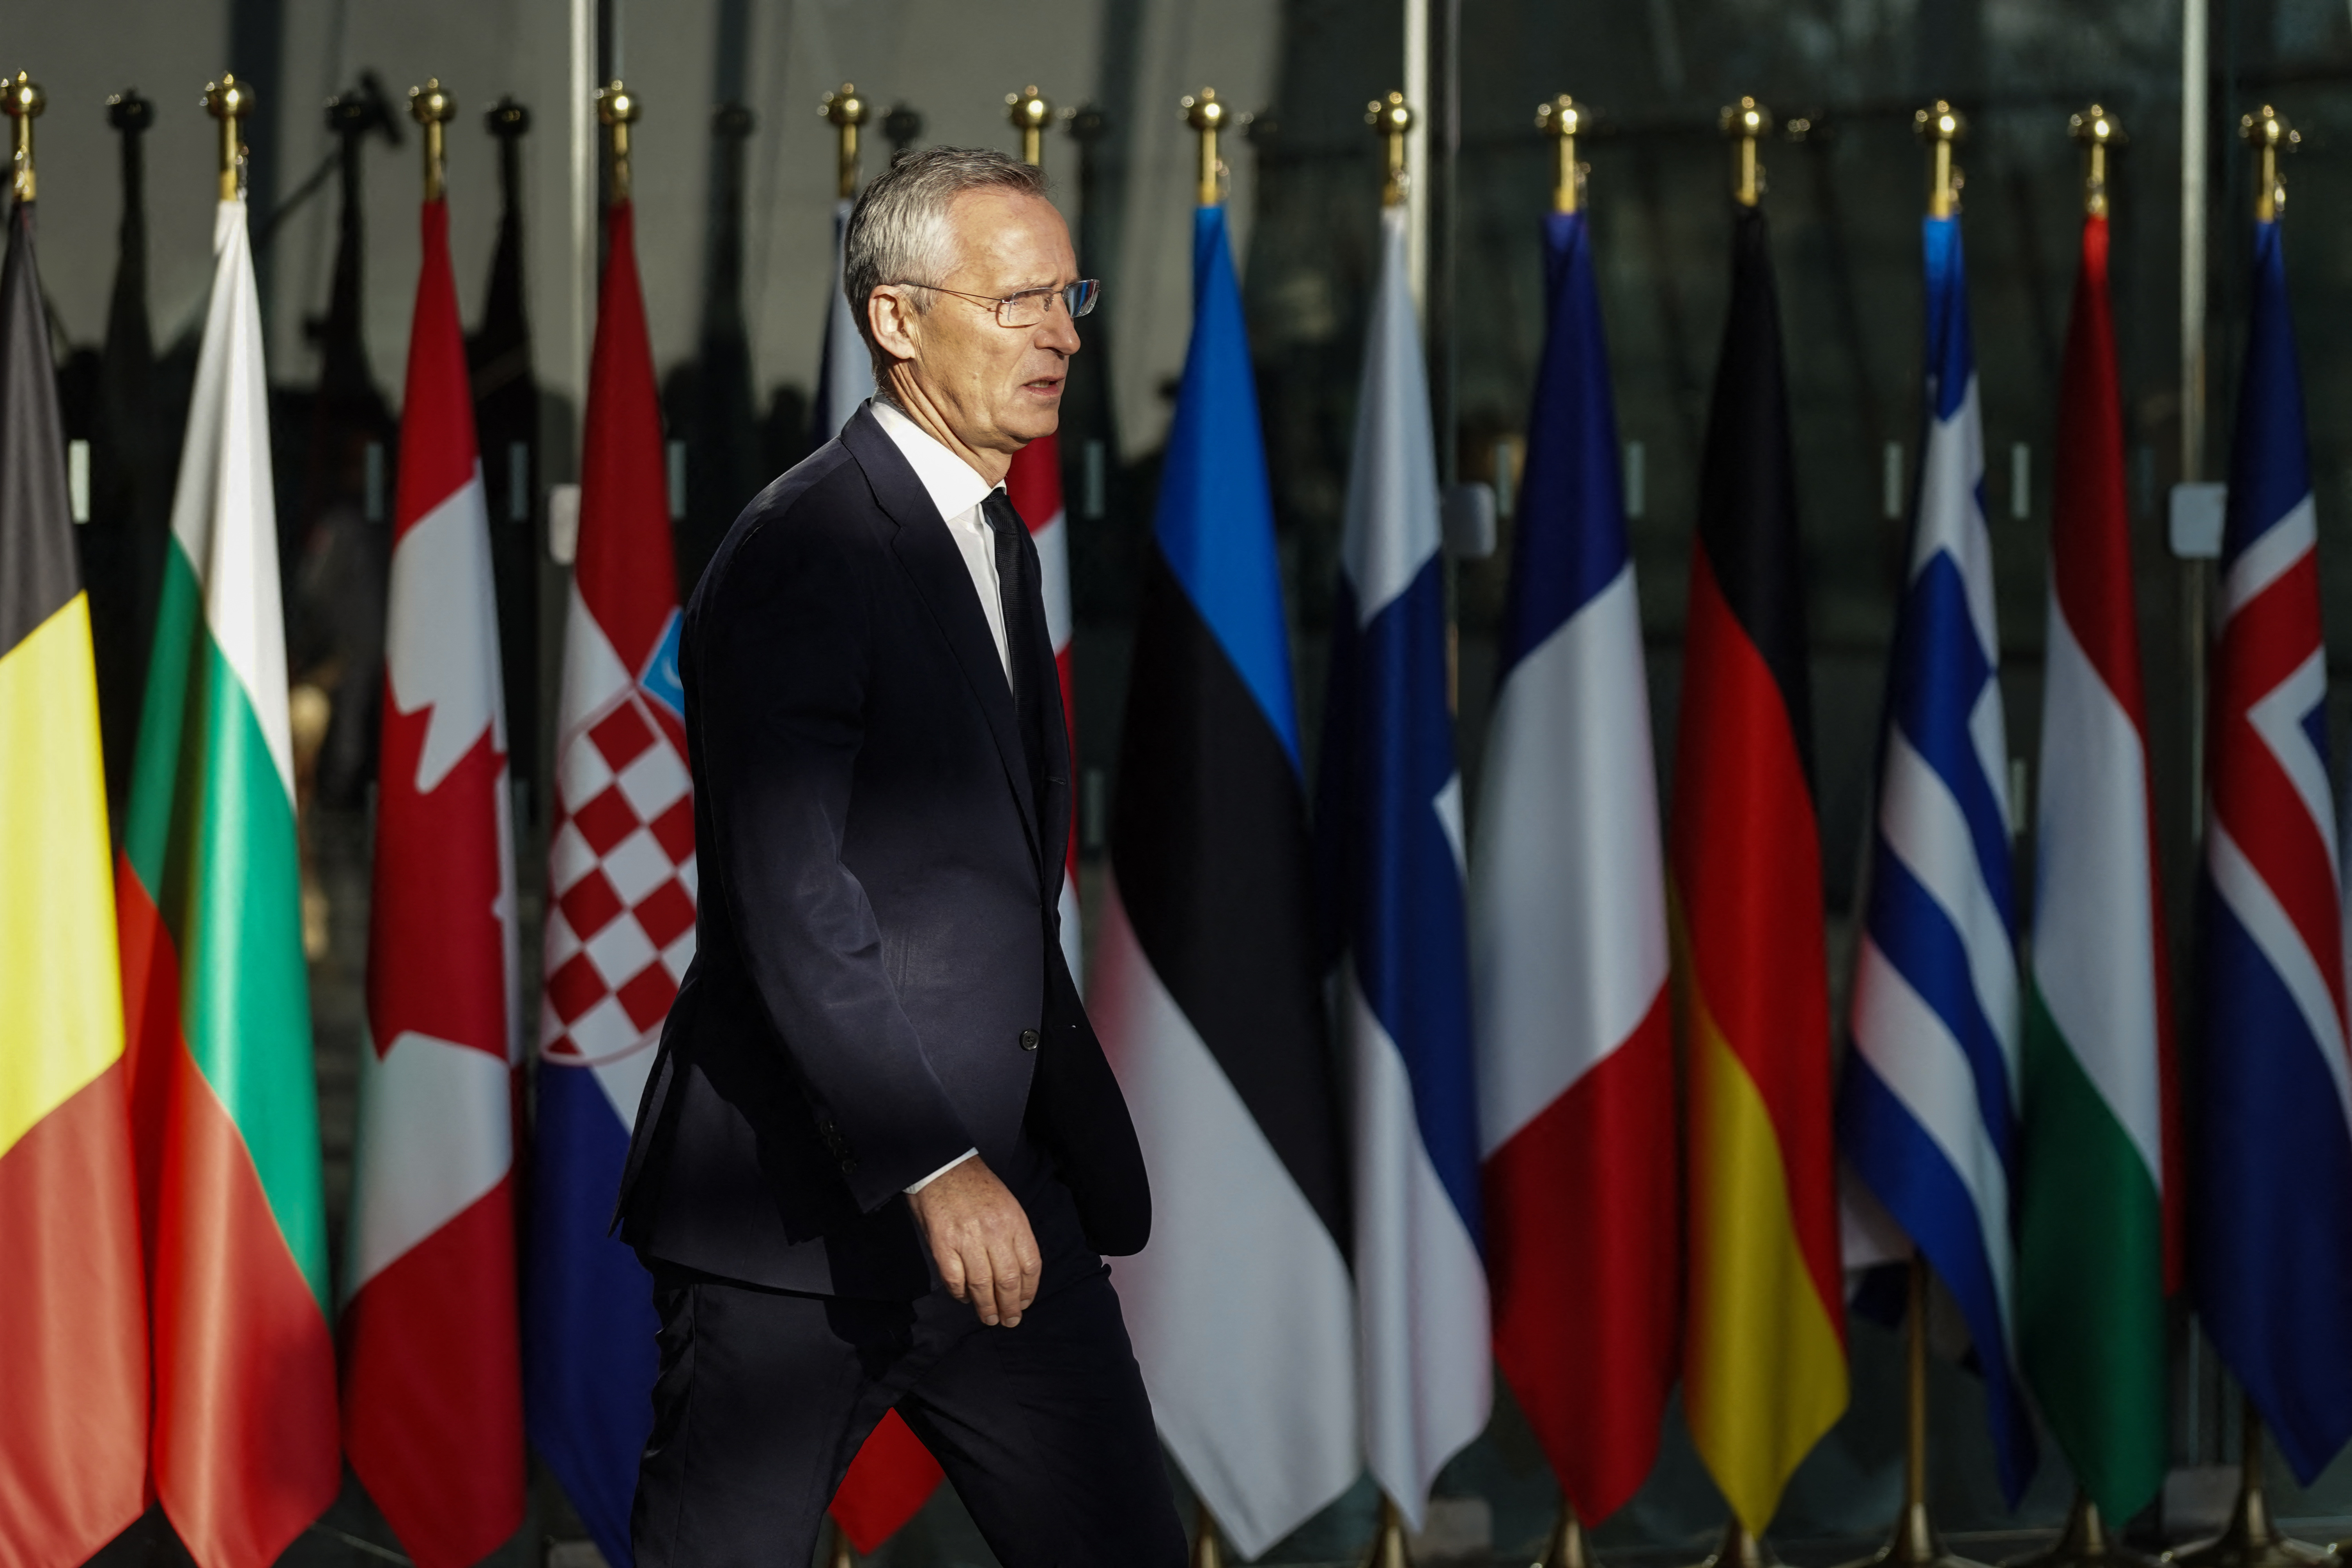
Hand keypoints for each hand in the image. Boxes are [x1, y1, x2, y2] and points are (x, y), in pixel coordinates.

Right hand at [906, 1157, 1040, 1326]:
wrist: (941, 1166)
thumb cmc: (976, 1186)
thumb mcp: (1006, 1204)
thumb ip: (1012, 1236)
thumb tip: (1015, 1275)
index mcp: (1014, 1220)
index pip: (1030, 1264)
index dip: (1029, 1290)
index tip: (1024, 1304)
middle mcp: (994, 1231)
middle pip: (1008, 1280)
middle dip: (1010, 1306)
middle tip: (1009, 1321)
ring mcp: (967, 1239)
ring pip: (982, 1285)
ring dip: (987, 1307)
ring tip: (989, 1319)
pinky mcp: (942, 1244)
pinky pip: (955, 1279)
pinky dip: (961, 1294)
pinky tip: (965, 1299)